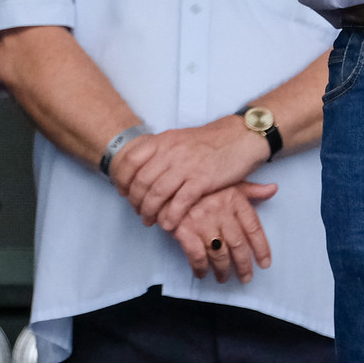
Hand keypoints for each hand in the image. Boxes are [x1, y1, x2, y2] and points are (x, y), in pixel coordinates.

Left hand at [119, 116, 271, 229]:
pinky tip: (169, 225)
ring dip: (150, 212)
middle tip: (139, 212)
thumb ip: (160, 151)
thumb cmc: (210, 141)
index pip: (131, 160)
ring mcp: (186, 166)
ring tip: (150, 221)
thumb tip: (139, 168)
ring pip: (157, 194)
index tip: (123, 192)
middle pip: (141, 181)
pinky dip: (171, 217)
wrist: (240, 137)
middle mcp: (171, 151)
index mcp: (164, 140)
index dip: (123, 179)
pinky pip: (179, 203)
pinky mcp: (202, 180)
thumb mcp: (180, 138)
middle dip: (136, 201)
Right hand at [170, 183, 276, 282]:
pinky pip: (197, 256)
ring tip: (224, 277)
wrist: (169, 181)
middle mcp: (221, 211)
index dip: (261, 248)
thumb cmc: (202, 183)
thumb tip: (273, 189)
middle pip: (238, 245)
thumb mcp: (228, 181)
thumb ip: (252, 189)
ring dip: (223, 270)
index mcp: (234, 199)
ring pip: (219, 253)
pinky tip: (202, 273)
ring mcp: (202, 221)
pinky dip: (200, 268)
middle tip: (246, 277)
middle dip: (244, 265)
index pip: (254, 228)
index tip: (264, 263)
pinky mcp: (184, 230)